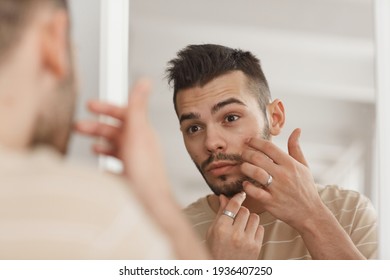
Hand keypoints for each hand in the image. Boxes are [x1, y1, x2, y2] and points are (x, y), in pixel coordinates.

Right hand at [75, 80, 168, 195]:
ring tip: (89, 145)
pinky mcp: (132, 176)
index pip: (124, 114)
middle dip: (97, 127)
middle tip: (77, 126)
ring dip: (101, 143)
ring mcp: (136, 161)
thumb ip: (137, 107)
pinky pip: (117, 165)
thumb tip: (145, 81)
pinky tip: (101, 165)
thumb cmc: (144, 169)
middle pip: (116, 130)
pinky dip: (107, 162)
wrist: (150, 200)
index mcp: (142, 132)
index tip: (89, 105)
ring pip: (116, 147)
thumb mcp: (137, 133)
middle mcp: (140, 145)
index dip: (106, 107)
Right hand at [206, 192, 263, 258]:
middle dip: (241, 211)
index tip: (241, 194)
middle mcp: (235, 234)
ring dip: (249, 219)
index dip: (238, 197)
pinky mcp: (256, 247)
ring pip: (255, 217)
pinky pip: (261, 228)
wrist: (224, 271)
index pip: (233, 206)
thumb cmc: (215, 250)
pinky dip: (255, 228)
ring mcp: (247, 241)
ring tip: (243, 225)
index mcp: (221, 229)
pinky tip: (248, 234)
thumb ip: (220, 213)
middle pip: (244, 210)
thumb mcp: (213, 231)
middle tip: (237, 217)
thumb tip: (223, 197)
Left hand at [240, 128, 322, 230]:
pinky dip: (247, 186)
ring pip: (255, 173)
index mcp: (290, 164)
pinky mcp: (271, 202)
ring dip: (245, 168)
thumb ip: (296, 148)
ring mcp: (277, 189)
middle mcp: (283, 175)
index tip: (248, 140)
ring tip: (243, 167)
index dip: (256, 141)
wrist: (310, 213)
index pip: (269, 147)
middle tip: (242, 153)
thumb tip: (297, 130)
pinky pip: (255, 192)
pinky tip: (246, 183)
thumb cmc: (306, 188)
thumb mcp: (304, 167)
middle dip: (246, 153)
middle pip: (258, 158)